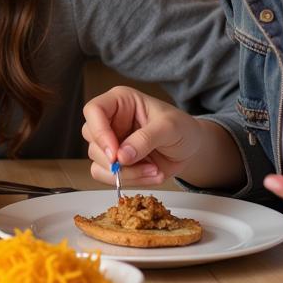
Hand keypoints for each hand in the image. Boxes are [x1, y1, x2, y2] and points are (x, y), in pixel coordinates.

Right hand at [81, 86, 206, 185]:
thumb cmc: (182, 128)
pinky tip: (149, 175)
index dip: (99, 131)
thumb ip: (146, 139)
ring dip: (126, 172)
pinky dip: (129, 181)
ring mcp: (110, 142)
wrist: (191, 148)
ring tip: (154, 170)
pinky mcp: (115, 162)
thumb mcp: (170, 127)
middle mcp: (110, 121)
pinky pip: (107, 176)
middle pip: (91, 138)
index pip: (94, 110)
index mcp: (120, 102)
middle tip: (137, 164)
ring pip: (98, 161)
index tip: (115, 152)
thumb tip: (121, 156)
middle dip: (113, 158)